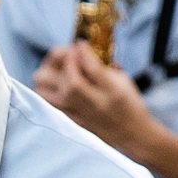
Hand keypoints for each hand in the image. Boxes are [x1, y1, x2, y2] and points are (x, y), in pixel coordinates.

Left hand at [32, 44, 154, 149]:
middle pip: (69, 80)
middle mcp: (95, 104)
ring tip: (57, 68)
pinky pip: (47, 104)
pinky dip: (46, 89)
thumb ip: (104, 65)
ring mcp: (80, 115)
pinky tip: (53, 82)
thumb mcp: (124, 80)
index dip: (82, 52)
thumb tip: (82, 49)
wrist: (132, 134)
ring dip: (49, 74)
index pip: (92, 68)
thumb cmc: (129, 103)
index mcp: (113, 91)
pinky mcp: (71, 122)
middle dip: (64, 60)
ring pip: (50, 93)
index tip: (79, 43)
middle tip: (68, 54)